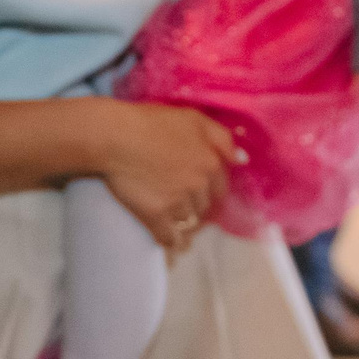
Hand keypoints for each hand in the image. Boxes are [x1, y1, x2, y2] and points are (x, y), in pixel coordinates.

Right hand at [85, 98, 242, 251]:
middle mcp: (199, 185)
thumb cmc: (151, 121)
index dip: (209, 188)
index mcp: (210, 162)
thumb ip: (222, 138)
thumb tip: (242, 160)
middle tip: (180, 200)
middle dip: (196, 204)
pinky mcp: (156, 215)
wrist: (115, 136)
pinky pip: (169, 236)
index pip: (220, 186)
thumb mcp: (192, 118)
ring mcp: (178, 202)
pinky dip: (169, 240)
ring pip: (189, 221)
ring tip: (172, 219)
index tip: (197, 188)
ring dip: (183, 222)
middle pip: (205, 205)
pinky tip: (167, 241)